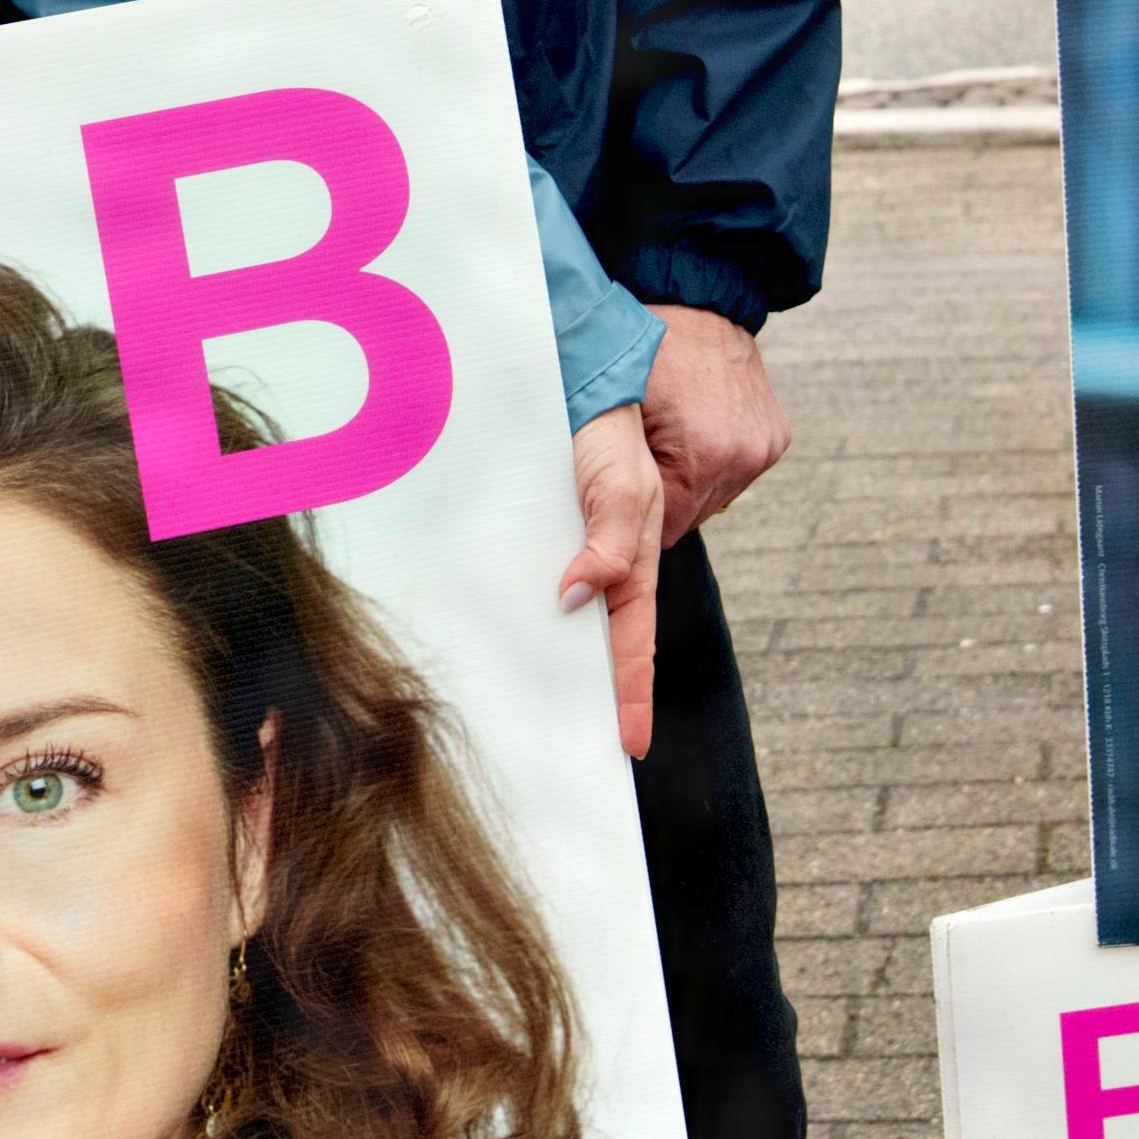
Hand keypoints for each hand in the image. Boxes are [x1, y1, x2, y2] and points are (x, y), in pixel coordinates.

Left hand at [558, 409, 665, 760]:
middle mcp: (604, 568)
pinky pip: (536, 594)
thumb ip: (610, 542)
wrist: (578, 385)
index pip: (632, 644)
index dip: (632, 693)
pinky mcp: (539, 541)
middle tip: (582, 752)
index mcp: (632, 564)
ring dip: (561, 668)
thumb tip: (577, 598)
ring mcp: (572, 557)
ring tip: (542, 721)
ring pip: (571, 625)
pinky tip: (506, 650)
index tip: (629, 744)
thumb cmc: (609, 434)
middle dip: (598, 698)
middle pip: (604, 646)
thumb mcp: (621, 485)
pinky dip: (530, 628)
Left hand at [634, 306, 790, 542]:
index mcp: (703, 457)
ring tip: (674, 433)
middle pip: (692, 516)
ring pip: (715, 496)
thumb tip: (614, 530)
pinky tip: (700, 425)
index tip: (625, 486)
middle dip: (667, 495)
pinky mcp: (776, 438)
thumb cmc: (647, 351)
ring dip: (694, 478)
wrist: (698, 301)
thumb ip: (619, 477)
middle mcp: (744, 458)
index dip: (640, 513)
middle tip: (647, 452)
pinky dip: (718, 459)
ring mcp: (764, 448)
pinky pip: (738, 471)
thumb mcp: (618, 414)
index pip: (665, 530)